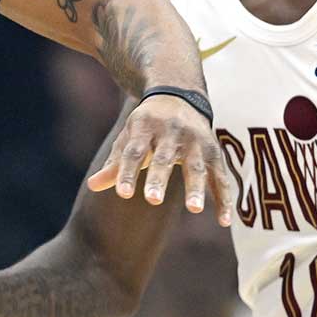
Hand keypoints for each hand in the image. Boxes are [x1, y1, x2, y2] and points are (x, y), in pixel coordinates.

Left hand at [87, 94, 234, 225]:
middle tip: (152, 200)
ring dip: (196, 188)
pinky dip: (224, 198)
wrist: (179, 95)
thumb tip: (92, 186)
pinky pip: (221, 177)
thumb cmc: (147, 125)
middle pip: (163, 158)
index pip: (133, 152)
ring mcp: (195, 141)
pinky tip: (223, 221)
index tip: (122, 194)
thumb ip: (114, 164)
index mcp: (144, 128)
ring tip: (194, 209)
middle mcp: (171, 132)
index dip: (127, 172)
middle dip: (158, 178)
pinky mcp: (214, 151)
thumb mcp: (128, 137)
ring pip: (196, 166)